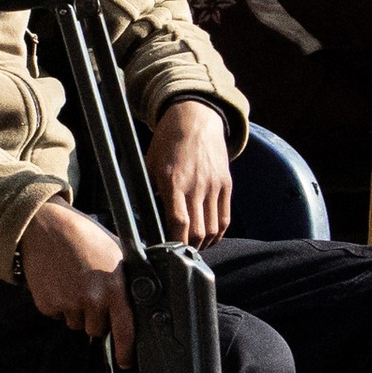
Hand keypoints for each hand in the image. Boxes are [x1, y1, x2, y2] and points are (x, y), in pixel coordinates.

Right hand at [16, 199, 133, 366]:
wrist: (46, 227)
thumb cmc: (84, 236)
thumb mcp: (116, 252)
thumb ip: (126, 279)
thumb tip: (139, 299)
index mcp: (114, 287)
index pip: (124, 329)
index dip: (126, 350)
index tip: (126, 362)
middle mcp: (92, 299)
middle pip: (97, 329)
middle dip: (96, 317)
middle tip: (90, 292)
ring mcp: (68, 303)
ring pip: (76, 324)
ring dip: (77, 312)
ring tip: (74, 284)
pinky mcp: (48, 305)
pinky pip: (58, 316)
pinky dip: (59, 305)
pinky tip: (60, 283)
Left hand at [148, 97, 232, 246]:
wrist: (196, 118)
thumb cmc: (168, 143)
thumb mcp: (150, 165)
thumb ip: (150, 192)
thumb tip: (145, 221)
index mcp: (174, 181)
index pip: (178, 221)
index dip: (173, 242)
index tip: (166, 252)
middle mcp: (197, 185)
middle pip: (197, 231)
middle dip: (187, 248)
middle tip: (178, 254)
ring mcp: (214, 185)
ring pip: (213, 229)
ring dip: (202, 244)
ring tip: (192, 248)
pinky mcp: (226, 184)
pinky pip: (225, 218)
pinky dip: (217, 234)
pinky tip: (208, 238)